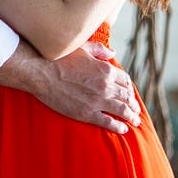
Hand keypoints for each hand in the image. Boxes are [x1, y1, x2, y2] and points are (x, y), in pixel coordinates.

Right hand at [25, 42, 140, 133]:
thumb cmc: (58, 58)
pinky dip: (118, 127)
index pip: (125, 80)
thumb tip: (113, 53)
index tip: (129, 92)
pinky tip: (123, 129)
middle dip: (133, 104)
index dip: (129, 87)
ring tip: (135, 121)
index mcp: (106, 70)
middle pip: (126, 97)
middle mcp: (105, 86)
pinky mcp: (87, 113)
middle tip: (136, 110)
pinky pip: (108, 123)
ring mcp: (97, 101)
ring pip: (121, 111)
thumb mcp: (82, 48)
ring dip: (131, 117)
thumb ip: (100, 50)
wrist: (41, 73)